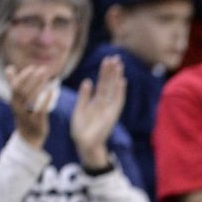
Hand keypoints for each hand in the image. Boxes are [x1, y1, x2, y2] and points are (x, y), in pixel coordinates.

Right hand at [8, 63, 52, 146]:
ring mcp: (26, 115)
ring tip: (47, 76)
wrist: (28, 139)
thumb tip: (9, 68)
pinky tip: (52, 91)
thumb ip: (13, 84)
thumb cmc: (24, 116)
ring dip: (38, 85)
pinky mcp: (36, 123)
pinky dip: (45, 100)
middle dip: (31, 78)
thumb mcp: (18, 101)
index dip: (23, 76)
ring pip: (30, 98)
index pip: (15, 86)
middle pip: (22, 90)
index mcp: (13, 101)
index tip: (32, 67)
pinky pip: (40, 110)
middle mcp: (17, 108)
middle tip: (42, 69)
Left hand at [71, 54, 125, 168]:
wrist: (84, 144)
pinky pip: (117, 101)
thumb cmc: (81, 129)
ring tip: (119, 64)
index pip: (101, 83)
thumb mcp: (79, 109)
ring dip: (116, 77)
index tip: (106, 59)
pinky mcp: (112, 115)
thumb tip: (88, 81)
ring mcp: (109, 109)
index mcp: (96, 102)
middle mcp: (104, 104)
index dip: (104, 72)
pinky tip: (122, 81)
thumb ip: (84, 96)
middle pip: (109, 84)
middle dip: (112, 71)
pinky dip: (120, 91)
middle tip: (115, 56)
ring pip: (113, 89)